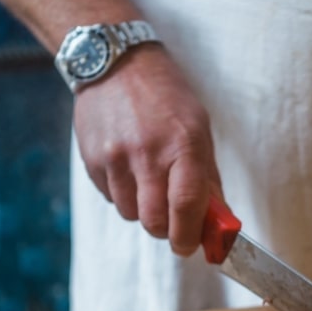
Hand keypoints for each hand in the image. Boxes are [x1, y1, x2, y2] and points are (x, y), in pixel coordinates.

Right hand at [72, 45, 222, 255]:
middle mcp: (147, 153)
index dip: (189, 236)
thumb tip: (219, 223)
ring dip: (143, 210)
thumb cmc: (166, 99)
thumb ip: (208, 180)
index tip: (190, 246)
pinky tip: (128, 167)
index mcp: (182, 145)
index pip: (186, 206)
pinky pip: (111, 198)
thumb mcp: (199, 130)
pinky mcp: (93, 160)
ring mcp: (115, 157)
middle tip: (172, 221)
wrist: (116, 64)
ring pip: (131, 214)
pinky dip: (124, 194)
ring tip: (149, 180)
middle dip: (166, 230)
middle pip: (154, 222)